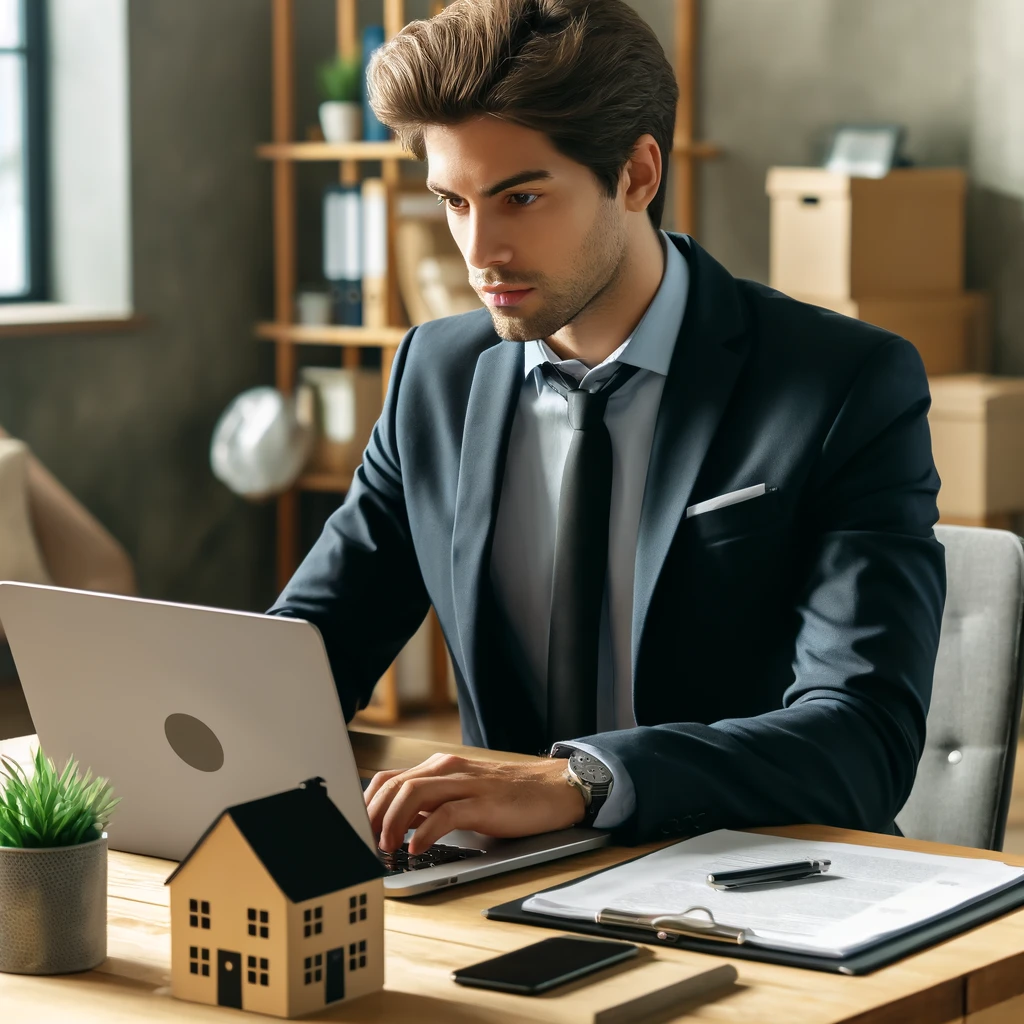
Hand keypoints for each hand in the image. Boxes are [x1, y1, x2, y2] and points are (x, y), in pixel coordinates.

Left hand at [363, 753, 586, 854]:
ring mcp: (465, 784)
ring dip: (391, 823)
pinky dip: (424, 833)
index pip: (388, 780)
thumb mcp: (463, 796)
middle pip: (394, 786)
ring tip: (386, 848)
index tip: (355, 831)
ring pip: (413, 794)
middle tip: (362, 844)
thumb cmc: (509, 797)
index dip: (365, 806)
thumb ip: (432, 805)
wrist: (553, 789)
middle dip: (371, 816)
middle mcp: (447, 770)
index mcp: (439, 768)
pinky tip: (416, 849)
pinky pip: (445, 813)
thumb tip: (398, 826)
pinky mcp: (483, 802)